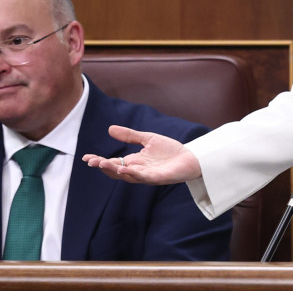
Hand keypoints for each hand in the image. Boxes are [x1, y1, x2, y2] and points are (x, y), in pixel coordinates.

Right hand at [82, 125, 201, 184]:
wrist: (191, 157)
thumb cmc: (170, 150)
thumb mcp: (148, 139)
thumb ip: (130, 136)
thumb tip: (110, 129)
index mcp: (134, 162)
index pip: (113, 162)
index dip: (99, 161)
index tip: (86, 157)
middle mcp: (138, 170)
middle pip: (116, 171)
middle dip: (103, 166)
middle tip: (91, 161)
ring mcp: (147, 175)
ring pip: (126, 176)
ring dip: (114, 170)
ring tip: (102, 164)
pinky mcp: (158, 178)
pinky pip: (143, 178)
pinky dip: (133, 174)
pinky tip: (125, 169)